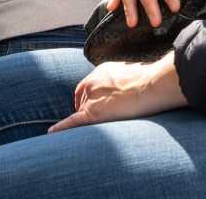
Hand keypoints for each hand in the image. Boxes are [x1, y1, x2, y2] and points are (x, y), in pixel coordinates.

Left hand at [48, 55, 188, 132]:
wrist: (154, 84)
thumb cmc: (150, 81)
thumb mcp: (131, 74)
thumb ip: (120, 81)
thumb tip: (125, 90)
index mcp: (101, 71)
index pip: (86, 88)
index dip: (86, 100)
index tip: (88, 107)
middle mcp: (92, 82)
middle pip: (81, 102)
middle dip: (84, 111)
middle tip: (92, 123)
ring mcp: (92, 97)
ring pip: (80, 113)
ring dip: (83, 121)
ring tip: (91, 130)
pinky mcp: (95, 113)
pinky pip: (73, 122)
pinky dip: (61, 128)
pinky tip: (52, 133)